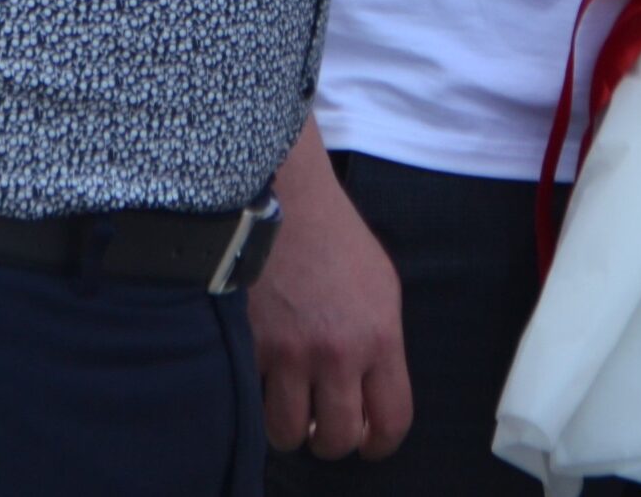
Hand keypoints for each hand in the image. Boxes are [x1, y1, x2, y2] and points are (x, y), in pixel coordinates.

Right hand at [249, 130, 411, 460]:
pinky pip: (251, 402)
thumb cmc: (334, 238)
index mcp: (379, 336)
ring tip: (288, 403)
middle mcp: (337, 352)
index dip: (379, 442)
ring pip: (288, 435)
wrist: (284, 197)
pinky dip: (255, 397)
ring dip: (289, 427)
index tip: (369, 441)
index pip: (391, 421)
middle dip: (331, 439)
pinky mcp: (249, 346)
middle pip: (338, 440)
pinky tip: (261, 374)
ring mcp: (288, 353)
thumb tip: (370, 398)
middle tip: (322, 422)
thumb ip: (379, 345)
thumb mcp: (379, 288)